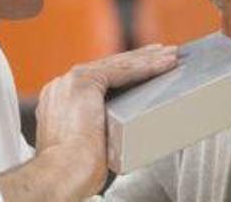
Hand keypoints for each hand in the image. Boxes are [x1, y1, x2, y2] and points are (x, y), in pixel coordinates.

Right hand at [0, 44, 177, 200]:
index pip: (98, 81)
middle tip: (162, 56)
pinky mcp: (84, 81)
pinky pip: (122, 69)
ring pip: (117, 65)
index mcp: (59, 101)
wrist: (63, 174)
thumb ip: (98, 131)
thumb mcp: (87, 145)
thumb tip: (123, 135)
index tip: (144, 71)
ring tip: (171, 56)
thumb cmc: (76, 172)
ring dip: (147, 59)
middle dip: (138, 61)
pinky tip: (165, 63)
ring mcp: (71, 81)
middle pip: (108, 68)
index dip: (124, 74)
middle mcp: (62, 86)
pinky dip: (146, 66)